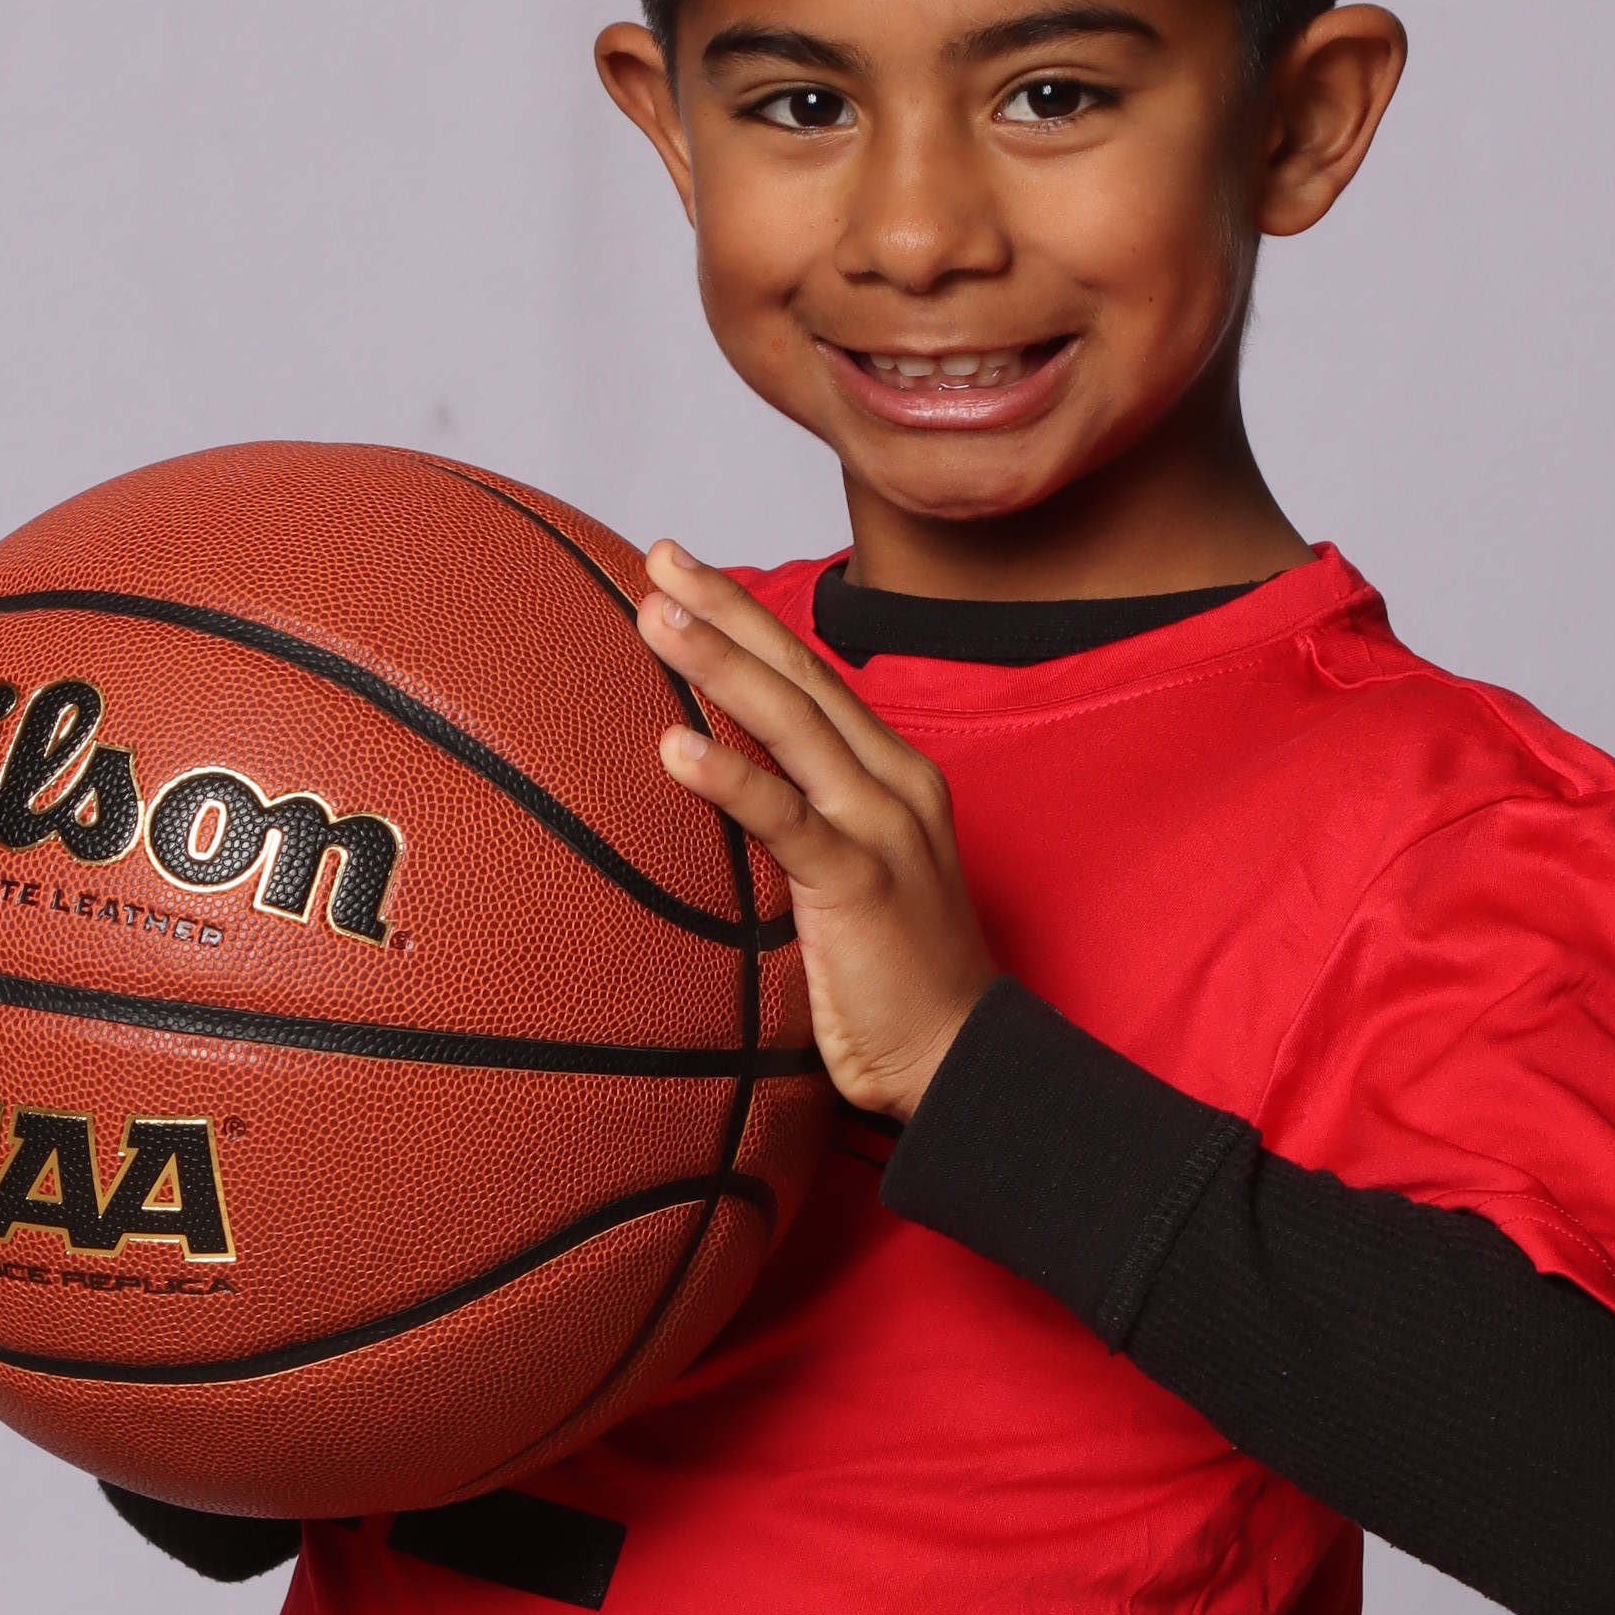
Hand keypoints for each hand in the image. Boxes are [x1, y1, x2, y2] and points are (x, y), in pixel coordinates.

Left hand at [635, 545, 997, 1121]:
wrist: (959, 1056)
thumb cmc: (894, 981)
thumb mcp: (848, 882)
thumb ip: (800, 830)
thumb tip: (720, 805)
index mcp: (891, 776)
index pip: (812, 679)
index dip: (750, 621)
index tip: (688, 576)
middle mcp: (893, 782)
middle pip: (801, 676)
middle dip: (728, 611)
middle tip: (661, 557)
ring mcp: (881, 826)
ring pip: (793, 722)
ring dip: (719, 661)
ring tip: (656, 614)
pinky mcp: (861, 881)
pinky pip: (784, 815)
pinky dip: (727, 775)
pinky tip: (673, 745)